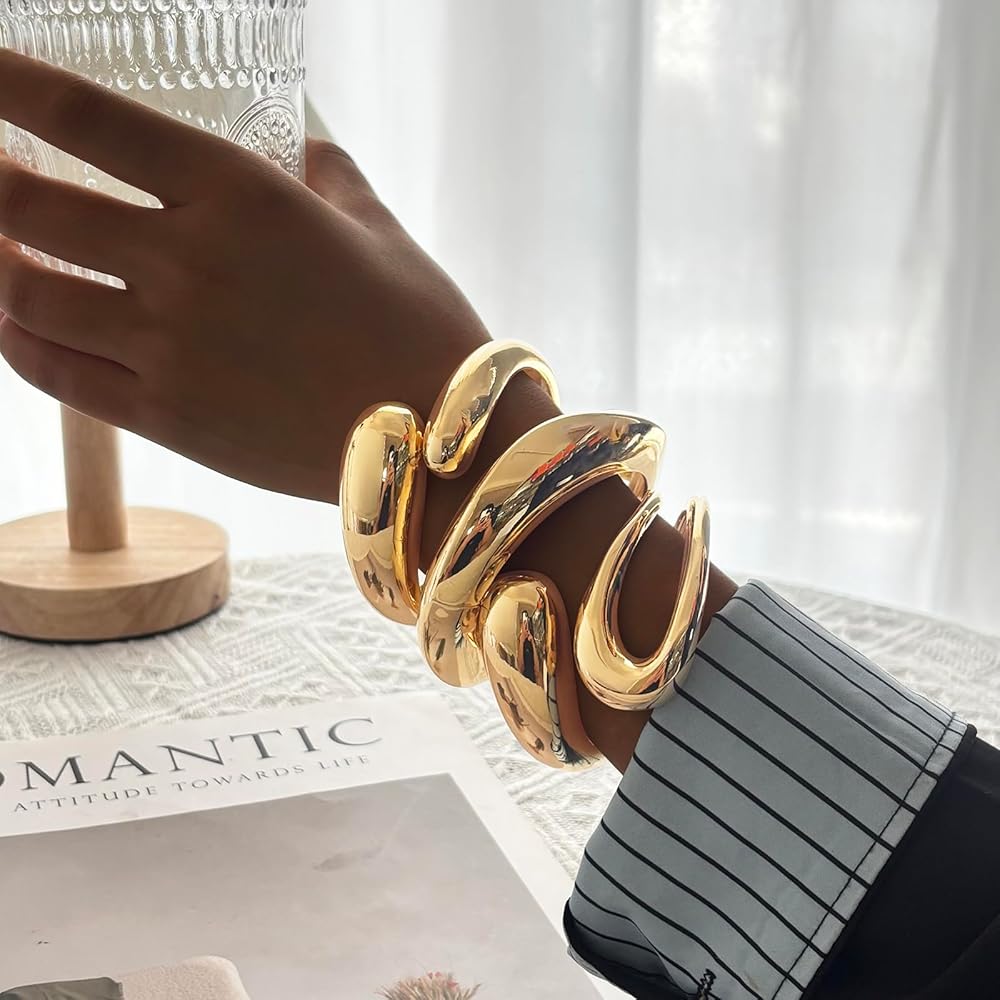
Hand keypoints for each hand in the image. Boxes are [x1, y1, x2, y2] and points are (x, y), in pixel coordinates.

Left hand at [0, 49, 487, 501]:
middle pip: (24, 206)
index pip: (85, 116)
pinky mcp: (166, 418)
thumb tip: (301, 147)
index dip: (9, 81)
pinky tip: (12, 320)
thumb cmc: (420, 326)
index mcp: (239, 194)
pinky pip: (54, 372)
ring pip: (23, 294)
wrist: (439, 442)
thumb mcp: (375, 225)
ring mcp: (167, 347)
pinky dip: (17, 339)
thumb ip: (324, 172)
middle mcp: (186, 263)